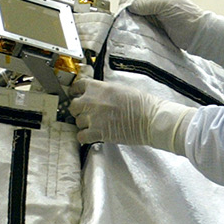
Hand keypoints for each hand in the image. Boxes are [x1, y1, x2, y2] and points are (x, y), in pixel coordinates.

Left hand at [69, 77, 194, 153]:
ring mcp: (93, 117)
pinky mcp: (98, 132)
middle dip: (78, 110)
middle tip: (85, 114)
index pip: (78, 86)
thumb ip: (104, 91)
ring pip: (78, 122)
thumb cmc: (142, 103)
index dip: (76, 92)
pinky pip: (81, 136)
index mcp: (99, 87)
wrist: (150, 118)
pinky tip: (91, 136)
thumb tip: (97, 95)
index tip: (77, 95)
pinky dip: (85, 137)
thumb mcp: (120, 88)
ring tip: (94, 126)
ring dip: (84, 124)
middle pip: (73, 105)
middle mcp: (92, 101)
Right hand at [129, 0, 223, 67]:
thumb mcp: (163, 4)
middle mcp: (156, 1)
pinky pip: (143, 25)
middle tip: (120, 11)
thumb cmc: (183, 12)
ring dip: (133, 17)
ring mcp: (156, 14)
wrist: (195, 32)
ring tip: (122, 20)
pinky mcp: (156, 26)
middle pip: (138, 2)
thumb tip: (130, 6)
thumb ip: (145, 5)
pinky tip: (130, 27)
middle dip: (130, 6)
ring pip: (139, 14)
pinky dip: (138, 26)